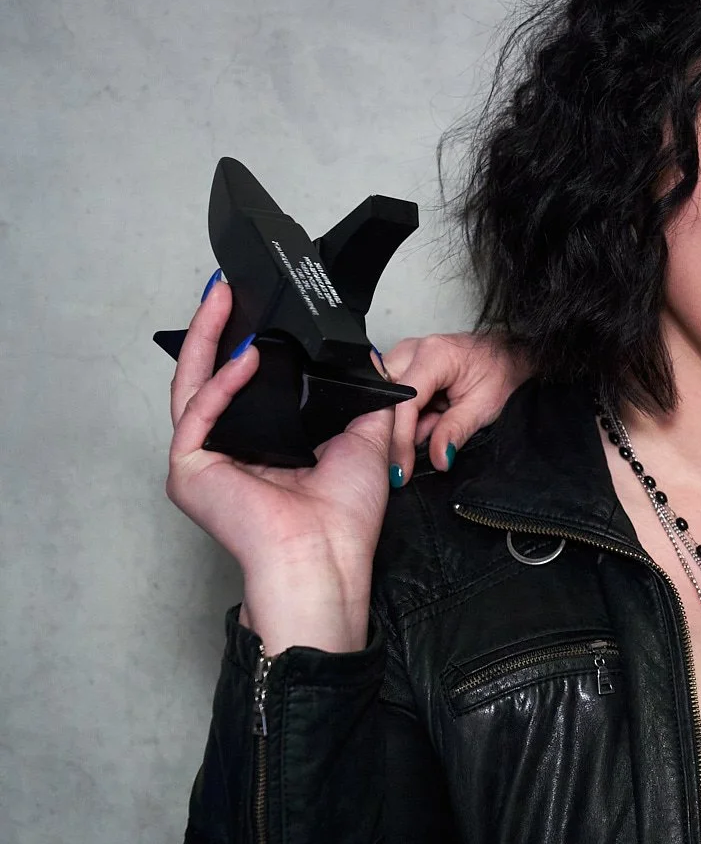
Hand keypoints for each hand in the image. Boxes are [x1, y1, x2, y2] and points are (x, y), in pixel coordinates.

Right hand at [166, 279, 391, 652]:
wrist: (326, 556)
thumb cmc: (344, 516)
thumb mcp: (366, 437)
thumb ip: (362, 395)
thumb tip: (367, 356)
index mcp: (263, 447)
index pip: (246, 385)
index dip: (246, 344)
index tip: (258, 308)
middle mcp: (227, 451)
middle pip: (211, 376)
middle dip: (217, 328)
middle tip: (225, 287)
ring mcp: (203, 460)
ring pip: (194, 385)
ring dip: (207, 338)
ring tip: (220, 298)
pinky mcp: (189, 469)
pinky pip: (199, 413)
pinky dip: (219, 381)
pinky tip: (241, 354)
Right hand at [380, 331, 529, 483]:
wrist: (508, 357)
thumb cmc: (500, 374)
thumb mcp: (482, 407)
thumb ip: (455, 432)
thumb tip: (438, 458)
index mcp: (434, 355)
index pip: (404, 401)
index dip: (399, 438)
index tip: (400, 468)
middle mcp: (413, 350)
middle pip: (384, 397)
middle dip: (394, 429)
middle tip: (414, 451)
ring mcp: (406, 356)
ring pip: (386, 398)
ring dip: (404, 422)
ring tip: (436, 424)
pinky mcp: (406, 366)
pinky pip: (394, 396)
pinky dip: (409, 416)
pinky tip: (431, 419)